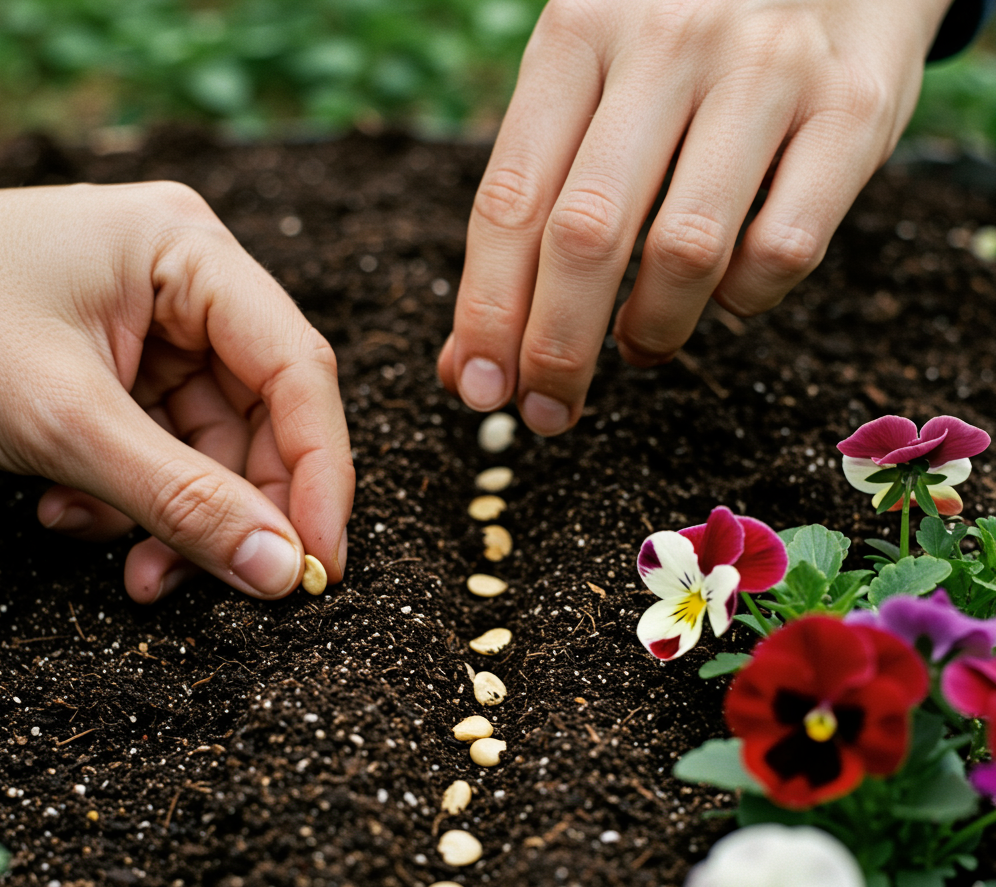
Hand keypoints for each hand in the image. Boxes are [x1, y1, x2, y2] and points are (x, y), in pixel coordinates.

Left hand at [0, 182, 353, 602]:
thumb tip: (283, 572)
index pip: (298, 368)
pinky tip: (72, 514)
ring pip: (213, 445)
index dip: (320, 472)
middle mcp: (187, 283)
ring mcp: (154, 327)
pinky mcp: (122, 370)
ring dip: (177, 517)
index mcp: (189, 252)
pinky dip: (133, 500)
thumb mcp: (64, 422)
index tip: (320, 564)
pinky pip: (163, 450)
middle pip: (262, 414)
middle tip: (230, 581)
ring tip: (132, 569)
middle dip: (239, 506)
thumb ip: (181, 499)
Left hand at [439, 0, 951, 433]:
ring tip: (639, 346)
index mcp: (578, 31)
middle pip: (587, 236)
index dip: (488, 313)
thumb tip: (468, 365)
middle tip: (549, 413)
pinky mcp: (855, 107)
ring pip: (686, 253)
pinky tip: (727, 297)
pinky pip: (784, 249)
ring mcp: (768, 68)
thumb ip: (532, 209)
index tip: (479, 388)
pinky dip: (745, 301)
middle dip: (556, 351)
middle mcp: (669, 39)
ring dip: (651, 332)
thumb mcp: (591, 88)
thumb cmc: (681, 45)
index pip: (510, 201)